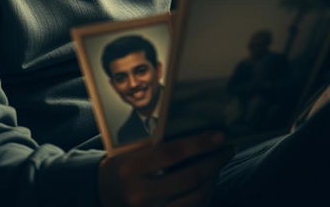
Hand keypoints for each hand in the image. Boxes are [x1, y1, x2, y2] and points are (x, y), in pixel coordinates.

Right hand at [98, 131, 231, 205]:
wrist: (102, 195)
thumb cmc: (122, 165)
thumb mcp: (131, 150)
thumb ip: (157, 142)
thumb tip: (195, 129)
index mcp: (131, 168)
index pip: (171, 153)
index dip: (199, 143)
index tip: (220, 135)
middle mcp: (140, 194)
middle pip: (189, 177)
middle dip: (214, 162)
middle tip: (228, 149)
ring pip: (195, 199)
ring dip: (213, 180)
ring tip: (219, 164)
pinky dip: (204, 197)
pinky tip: (209, 183)